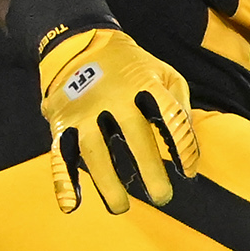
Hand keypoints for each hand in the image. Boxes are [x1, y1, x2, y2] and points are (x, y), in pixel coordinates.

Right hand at [35, 23, 200, 213]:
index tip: (189, 172)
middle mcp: (113, 96)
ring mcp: (83, 110)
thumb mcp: (162, 73)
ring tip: (120, 208)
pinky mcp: (61, 121)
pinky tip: (71, 206)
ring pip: (95, 150)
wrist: (77, 41)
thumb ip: (178, 104)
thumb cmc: (132, 67)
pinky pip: (59, 153)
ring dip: (107, 182)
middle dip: (150, 169)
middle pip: (134, 136)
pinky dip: (63, 180)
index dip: (182, 145)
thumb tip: (188, 149)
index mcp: (144, 82)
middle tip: (163, 198)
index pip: (170, 115)